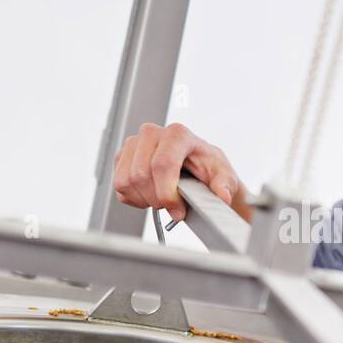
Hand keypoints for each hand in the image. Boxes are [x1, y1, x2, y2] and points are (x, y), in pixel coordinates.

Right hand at [112, 123, 249, 222]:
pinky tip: (151, 194)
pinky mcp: (122, 157)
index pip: (162, 164)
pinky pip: (119, 186)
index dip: (167, 193)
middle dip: (157, 199)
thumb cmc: (208, 167)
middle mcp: (152, 134)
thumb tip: (222, 195)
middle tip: (173, 206)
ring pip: (126, 181)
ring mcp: (134, 144)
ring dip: (145, 199)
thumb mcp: (223, 175)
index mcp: (178, 134)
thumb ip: (224, 185)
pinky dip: (135, 198)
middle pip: (140, 175)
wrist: (196, 167)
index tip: (177, 209)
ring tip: (162, 198)